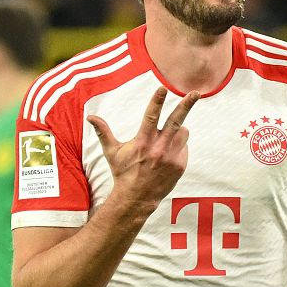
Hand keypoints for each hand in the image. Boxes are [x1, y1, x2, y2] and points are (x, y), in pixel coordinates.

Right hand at [87, 87, 198, 210]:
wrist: (137, 198)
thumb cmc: (123, 172)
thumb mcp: (112, 152)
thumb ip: (103, 132)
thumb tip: (90, 117)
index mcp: (142, 142)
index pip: (150, 116)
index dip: (157, 101)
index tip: (163, 88)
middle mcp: (158, 148)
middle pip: (176, 121)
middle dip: (186, 105)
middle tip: (195, 93)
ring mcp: (171, 157)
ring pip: (183, 133)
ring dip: (178, 131)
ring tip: (166, 140)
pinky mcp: (180, 165)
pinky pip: (184, 147)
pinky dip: (178, 147)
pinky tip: (167, 156)